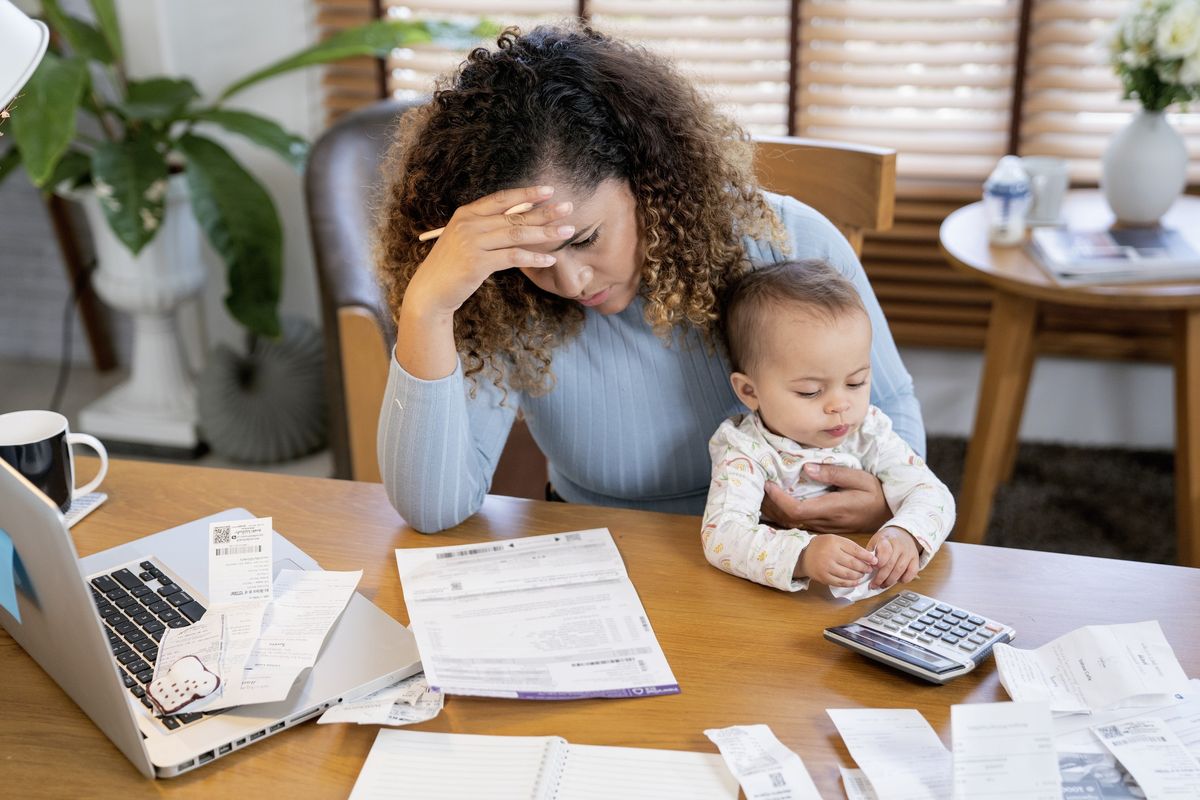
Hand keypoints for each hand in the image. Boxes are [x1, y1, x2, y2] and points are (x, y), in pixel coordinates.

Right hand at [405, 185, 575, 314]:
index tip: (549, 190)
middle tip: (568, 208)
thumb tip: (520, 218)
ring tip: (567, 231)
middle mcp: (468, 224)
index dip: (526, 193)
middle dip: (544, 212)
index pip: (501, 198)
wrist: (430, 291)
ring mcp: (472, 243)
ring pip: (517, 234)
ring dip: (545, 233)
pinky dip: (533, 258)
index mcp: (466, 214)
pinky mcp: (477, 263)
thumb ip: (487, 227)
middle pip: (514, 215)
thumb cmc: (452, 266)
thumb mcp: (465, 240)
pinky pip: (513, 257)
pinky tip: (550, 258)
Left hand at [761, 463, 890, 533]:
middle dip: (770, 505)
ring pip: (791, 524)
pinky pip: (798, 524)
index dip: (779, 500)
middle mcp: (825, 522)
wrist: (888, 515)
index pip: (797, 510)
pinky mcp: (823, 528)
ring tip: (763, 492)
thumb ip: (834, 473)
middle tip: (759, 485)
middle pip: (788, 519)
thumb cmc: (875, 494)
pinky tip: (776, 503)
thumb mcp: (860, 478)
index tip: (768, 484)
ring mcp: (823, 528)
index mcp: (832, 509)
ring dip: (774, 510)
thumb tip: (807, 468)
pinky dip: (783, 514)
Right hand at [796, 534, 877, 587]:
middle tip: (869, 569)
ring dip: (858, 576)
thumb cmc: (822, 547)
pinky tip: (855, 581)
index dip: (867, 556)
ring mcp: (826, 567)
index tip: (874, 560)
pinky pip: (841, 582)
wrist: (803, 556)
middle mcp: (829, 554)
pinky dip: (850, 583)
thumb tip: (868, 557)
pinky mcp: (824, 577)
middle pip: (853, 563)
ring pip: (848, 574)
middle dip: (864, 567)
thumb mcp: (835, 540)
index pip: (855, 550)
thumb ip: (850, 547)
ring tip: (862, 574)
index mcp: (834, 542)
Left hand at [866, 526, 920, 588]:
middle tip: (874, 585)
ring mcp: (909, 552)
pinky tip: (897, 581)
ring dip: (890, 581)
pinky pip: (912, 572)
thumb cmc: (885, 540)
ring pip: (900, 570)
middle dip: (881, 577)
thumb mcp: (875, 541)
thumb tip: (865, 568)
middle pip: (891, 564)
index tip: (872, 569)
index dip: (879, 561)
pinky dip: (904, 579)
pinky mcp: (916, 559)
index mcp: (887, 539)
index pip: (885, 550)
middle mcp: (899, 545)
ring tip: (882, 585)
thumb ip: (871, 553)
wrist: (902, 534)